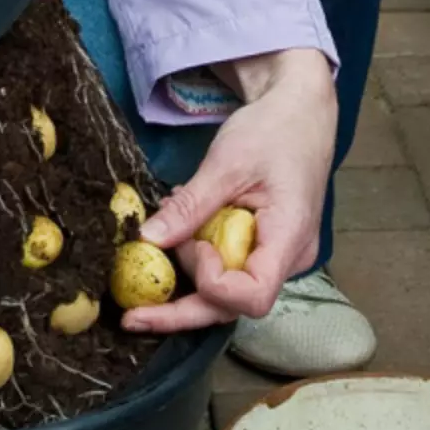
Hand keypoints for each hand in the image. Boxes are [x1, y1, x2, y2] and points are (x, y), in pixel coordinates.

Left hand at [124, 49, 336, 333]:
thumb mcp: (227, 163)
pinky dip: (196, 262)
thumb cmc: (274, 130)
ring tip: (156, 249)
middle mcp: (288, 260)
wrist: (299, 114)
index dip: (214, 285)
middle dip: (180, 311)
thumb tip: (148, 240)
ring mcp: (277, 259)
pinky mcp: (262, 252)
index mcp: (290, 238)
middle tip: (130, 315)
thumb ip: (190, 207)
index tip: (196, 246)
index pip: (252, 296)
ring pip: (226, 295)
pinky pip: (227, 272)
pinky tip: (176, 240)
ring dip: (186, 281)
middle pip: (232, 307)